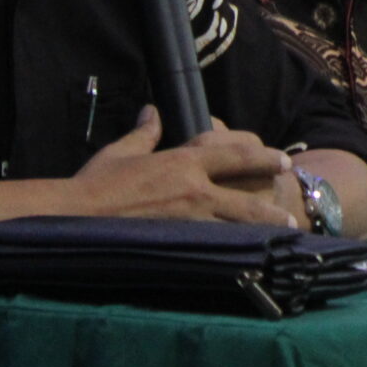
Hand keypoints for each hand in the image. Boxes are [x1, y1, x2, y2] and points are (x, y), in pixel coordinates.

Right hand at [70, 105, 299, 224]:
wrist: (74, 214)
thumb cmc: (96, 184)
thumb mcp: (122, 152)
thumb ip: (145, 133)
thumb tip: (153, 112)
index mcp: (182, 160)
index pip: (232, 153)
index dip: (261, 155)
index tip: (282, 158)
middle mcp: (193, 186)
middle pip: (245, 189)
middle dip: (271, 194)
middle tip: (291, 200)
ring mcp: (189, 216)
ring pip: (238, 220)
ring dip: (264, 225)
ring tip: (285, 231)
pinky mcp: (179, 240)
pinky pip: (218, 243)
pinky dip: (238, 246)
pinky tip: (253, 253)